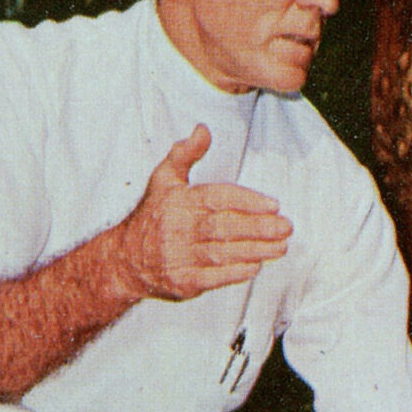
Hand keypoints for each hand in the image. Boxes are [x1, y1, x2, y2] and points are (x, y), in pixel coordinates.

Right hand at [117, 124, 291, 299]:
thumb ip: (185, 153)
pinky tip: (256, 266)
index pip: (217, 198)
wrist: (125, 259)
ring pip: (222, 252)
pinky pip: (213, 277)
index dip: (247, 201)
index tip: (274, 204)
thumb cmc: (154, 215)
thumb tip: (203, 129)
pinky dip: (236, 272)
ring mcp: (179, 257)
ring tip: (281, 247)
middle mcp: (178, 229)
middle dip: (259, 227)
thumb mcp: (164, 179)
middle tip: (286, 227)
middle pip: (224, 227)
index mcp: (179, 202)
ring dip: (255, 250)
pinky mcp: (183, 282)